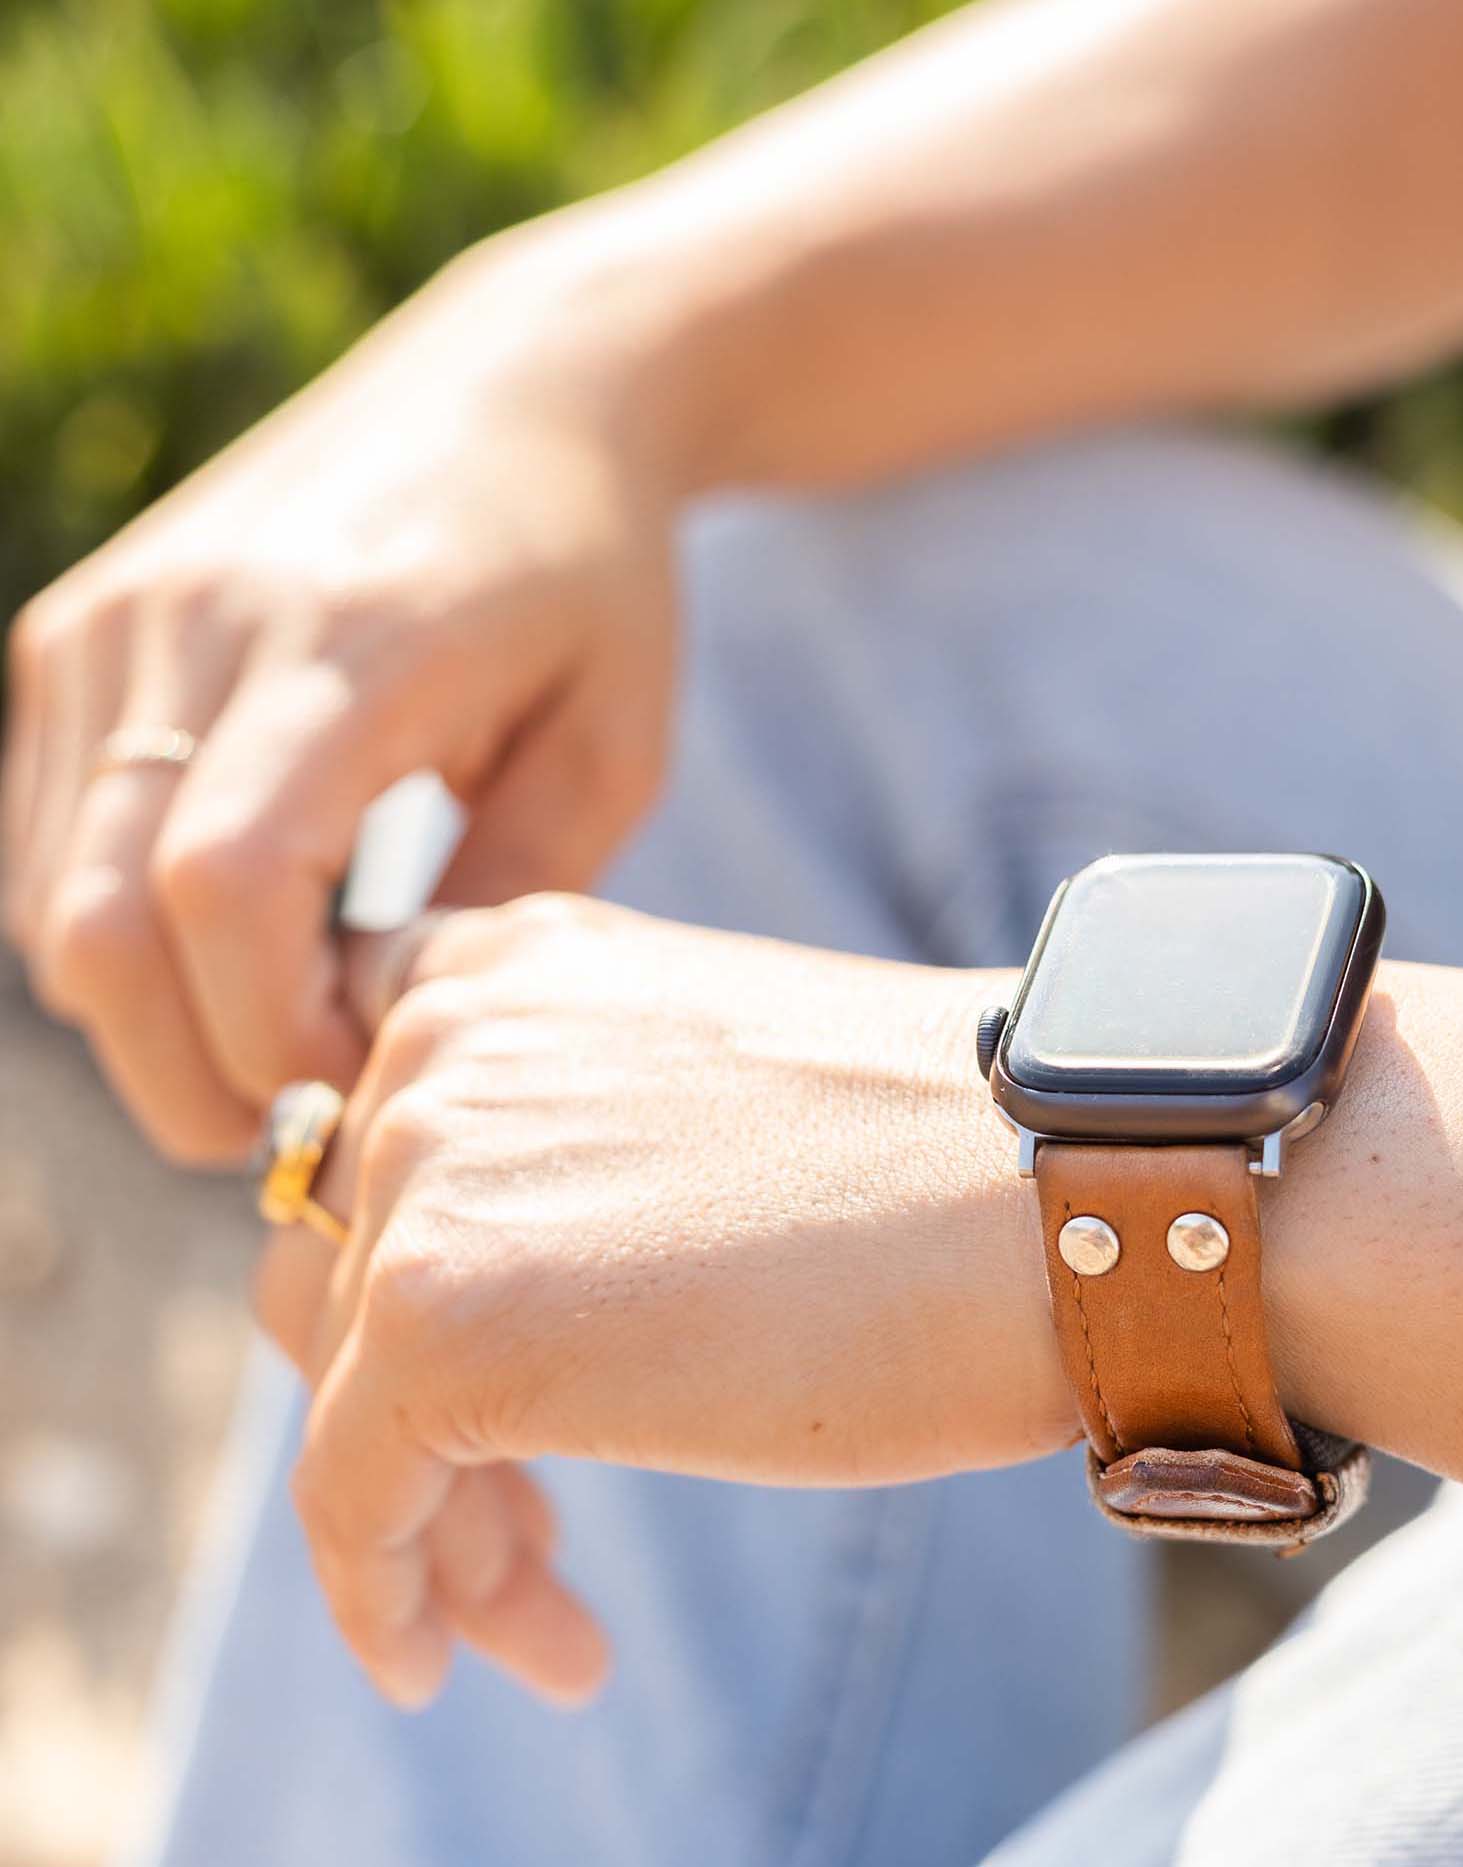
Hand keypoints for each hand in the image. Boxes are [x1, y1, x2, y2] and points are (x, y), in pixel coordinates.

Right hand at [1, 224, 696, 1162]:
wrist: (518, 390)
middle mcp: (196, 621)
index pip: (226, 885)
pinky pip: (42, 843)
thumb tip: (388, 1035)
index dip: (270, 1035)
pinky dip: (115, 935)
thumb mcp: (612, 742)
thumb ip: (508, 893)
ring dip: (149, 1016)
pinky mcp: (76, 631)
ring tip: (280, 1033)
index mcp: (354, 643)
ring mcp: (112, 619)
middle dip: (188, 1074)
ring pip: (49, 903)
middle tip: (298, 1127)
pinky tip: (235, 946)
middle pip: (101, 923)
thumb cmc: (594, 578)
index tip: (363, 1089)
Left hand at [254, 896, 1073, 1708]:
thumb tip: (498, 1303)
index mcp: (520, 965)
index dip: (405, 1289)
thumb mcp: (712, 1109)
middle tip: (527, 1542)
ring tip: (535, 1621)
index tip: (483, 1405)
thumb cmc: (947, 1167)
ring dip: (429, 1524)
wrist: (1086, 1187)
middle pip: (348, 1276)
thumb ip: (574, 1151)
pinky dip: (382, 1592)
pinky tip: (440, 1660)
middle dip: (422, 1424)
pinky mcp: (444, 1311)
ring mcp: (433, 1162)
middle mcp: (446, 1037)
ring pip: (347, 1394)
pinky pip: (349, 1495)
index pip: (381, 1153)